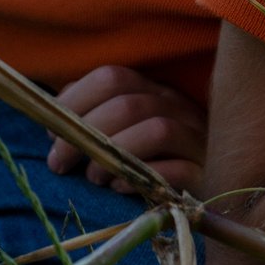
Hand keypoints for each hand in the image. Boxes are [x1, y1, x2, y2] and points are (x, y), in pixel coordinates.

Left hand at [46, 66, 207, 194]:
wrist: (213, 184)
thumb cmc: (155, 159)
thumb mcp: (125, 130)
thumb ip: (93, 118)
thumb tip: (54, 121)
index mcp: (153, 90)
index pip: (112, 77)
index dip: (75, 101)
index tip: (50, 134)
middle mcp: (177, 106)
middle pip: (128, 104)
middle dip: (84, 135)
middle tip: (60, 164)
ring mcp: (197, 137)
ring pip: (156, 129)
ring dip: (115, 154)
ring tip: (94, 177)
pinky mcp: (207, 171)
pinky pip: (179, 168)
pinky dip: (144, 177)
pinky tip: (122, 188)